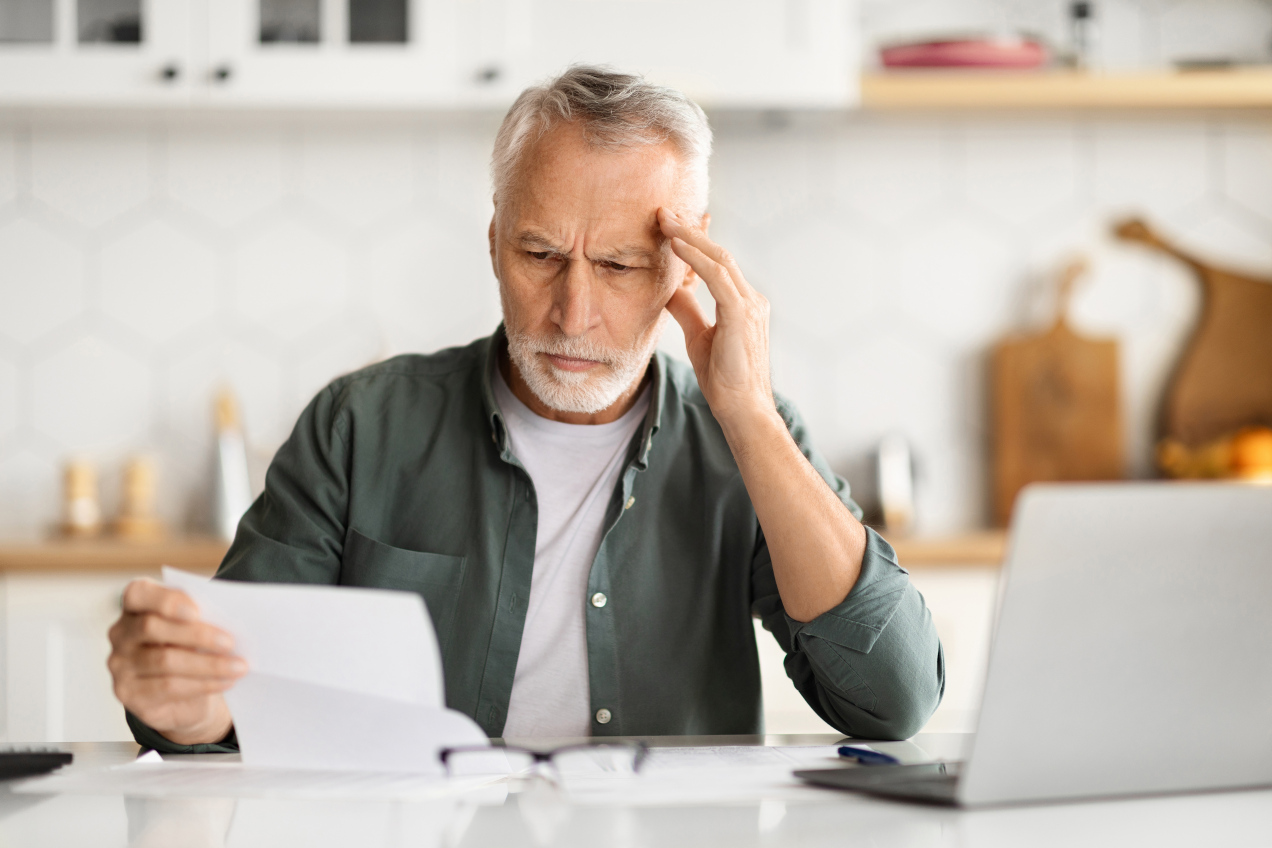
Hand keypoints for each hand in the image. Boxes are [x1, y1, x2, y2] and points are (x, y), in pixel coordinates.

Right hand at [107, 579, 244, 745]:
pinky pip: (168, 687)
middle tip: (231, 643)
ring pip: (164, 660)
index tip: (197, 611)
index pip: (138, 593)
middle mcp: (120, 634)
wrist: (184, 695)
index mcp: (136, 606)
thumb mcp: (197, 628)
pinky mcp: (128, 694)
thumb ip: (203, 617)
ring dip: (208, 664)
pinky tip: (226, 681)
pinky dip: (203, 684)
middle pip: (152, 627)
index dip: (165, 599)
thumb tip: (230, 619)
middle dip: (196, 634)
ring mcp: (120, 665)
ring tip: (239, 666)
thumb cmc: (193, 648)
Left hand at [658, 208, 777, 429]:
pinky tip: (674, 245)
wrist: (742, 409)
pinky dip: (694, 258)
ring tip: (664, 220)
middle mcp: (751, 300)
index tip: (672, 224)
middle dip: (690, 231)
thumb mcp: (699, 337)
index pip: (718, 263)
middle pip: (719, 254)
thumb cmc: (724, 380)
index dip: (696, 241)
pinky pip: (716, 277)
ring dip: (689, 237)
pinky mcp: (742, 314)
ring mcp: (750, 306)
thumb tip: (670, 288)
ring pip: (718, 259)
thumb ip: (688, 310)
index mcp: (743, 304)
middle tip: (663, 212)